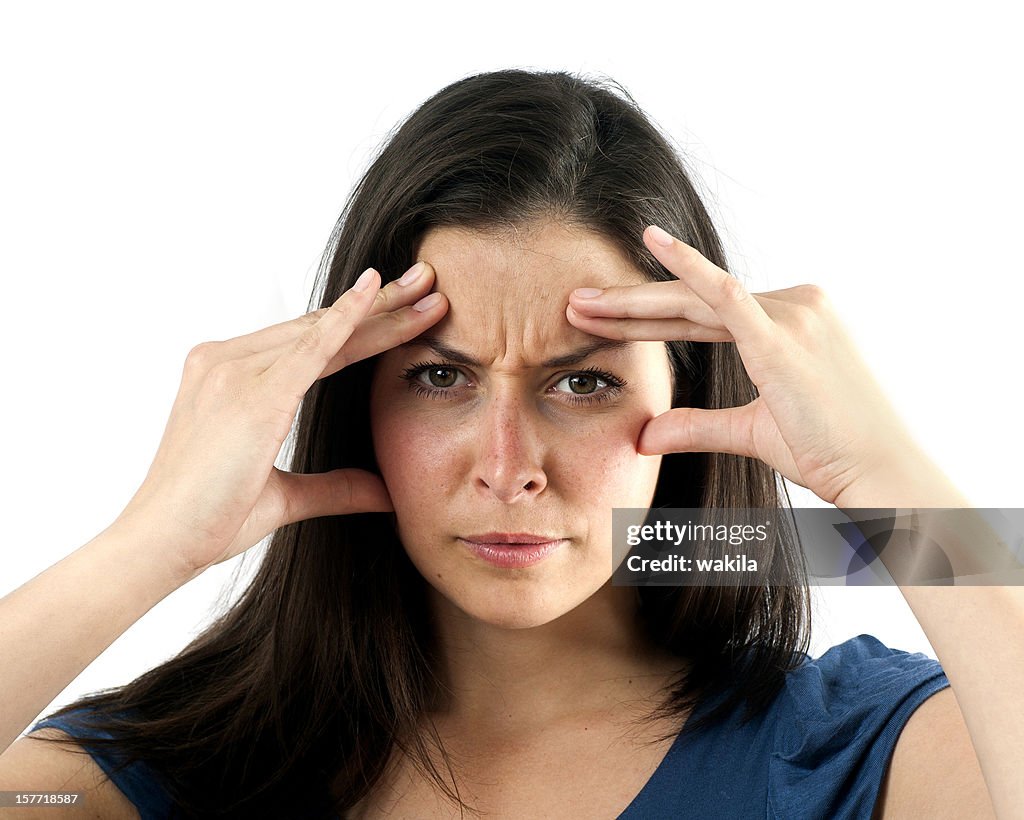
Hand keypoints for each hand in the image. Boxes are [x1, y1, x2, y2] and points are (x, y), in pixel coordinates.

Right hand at [114, 263, 447, 579]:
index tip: (404, 309)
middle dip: (380, 306)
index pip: (309, 342)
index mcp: (228, 377)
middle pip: (320, 327)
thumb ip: (335, 487)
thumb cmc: (208, 521)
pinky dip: (346, 318)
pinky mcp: (251, 392)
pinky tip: (376, 292)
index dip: (360, 324)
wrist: (161, 543)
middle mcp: (228, 362)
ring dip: (381, 310)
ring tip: (428, 290)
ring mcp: (235, 371)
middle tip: (427, 281)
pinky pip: (310, 347)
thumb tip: (385, 492)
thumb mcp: (285, 498)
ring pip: (324, 332)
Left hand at [566, 225, 920, 506]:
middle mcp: (792, 306)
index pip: (699, 317)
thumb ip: (697, 426)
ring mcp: (792, 312)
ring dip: (633, 303)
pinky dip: (687, 268)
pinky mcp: (786, 331)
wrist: (877, 472)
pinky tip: (653, 244)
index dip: (645, 319)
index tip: (598, 321)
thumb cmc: (828, 452)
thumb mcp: (749, 432)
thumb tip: (645, 435)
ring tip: (582, 302)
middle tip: (574, 303)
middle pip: (690, 303)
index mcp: (785, 324)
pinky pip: (727, 292)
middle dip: (627, 306)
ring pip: (694, 300)